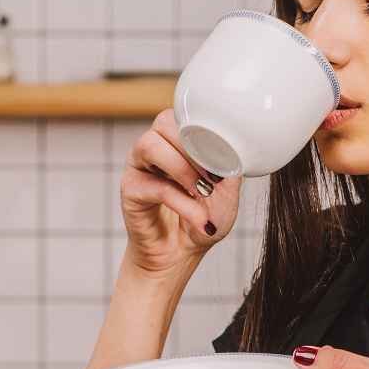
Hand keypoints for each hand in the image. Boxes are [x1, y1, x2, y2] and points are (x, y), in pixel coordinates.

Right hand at [121, 109, 241, 276]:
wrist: (183, 252)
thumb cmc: (203, 216)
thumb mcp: (227, 192)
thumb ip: (230, 168)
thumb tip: (238, 151)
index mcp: (177, 140)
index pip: (185, 116)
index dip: (206, 131)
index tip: (227, 157)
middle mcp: (154, 147)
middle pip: (163, 122)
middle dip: (193, 148)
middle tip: (214, 177)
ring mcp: (138, 166)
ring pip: (151, 146)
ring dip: (183, 169)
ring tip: (203, 192)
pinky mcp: (130, 190)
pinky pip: (155, 187)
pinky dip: (183, 203)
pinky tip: (199, 218)